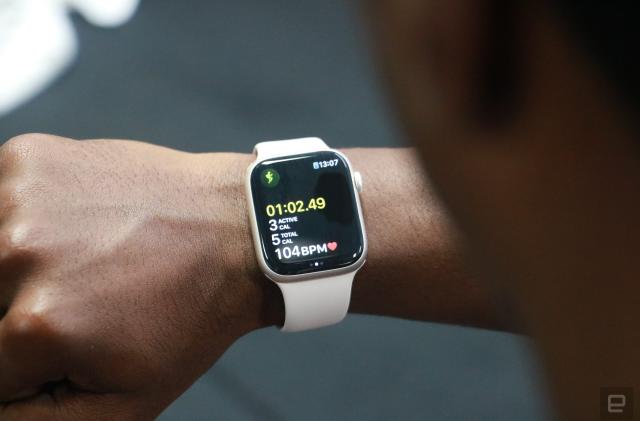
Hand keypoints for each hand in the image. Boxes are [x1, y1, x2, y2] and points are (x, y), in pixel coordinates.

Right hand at [0, 134, 278, 419]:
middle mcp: (17, 253)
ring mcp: (21, 197)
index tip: (67, 344)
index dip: (25, 367)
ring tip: (80, 266)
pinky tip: (74, 226)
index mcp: (37, 325)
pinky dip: (22, 221)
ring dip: (18, 271)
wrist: (236, 230)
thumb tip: (0, 404)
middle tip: (81, 302)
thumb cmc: (193, 313)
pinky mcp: (29, 158)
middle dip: (21, 319)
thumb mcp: (127, 404)